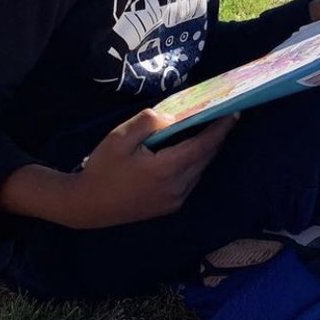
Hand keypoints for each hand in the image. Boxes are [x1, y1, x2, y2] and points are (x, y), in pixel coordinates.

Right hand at [60, 108, 239, 228]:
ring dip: (207, 151)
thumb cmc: (102, 169)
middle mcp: (177, 187)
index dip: (220, 128)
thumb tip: (173, 116)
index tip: (234, 112)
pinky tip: (191, 152)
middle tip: (226, 116)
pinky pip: (191, 181)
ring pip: (200, 170)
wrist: (85, 206)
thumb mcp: (120, 138)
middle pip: (206, 158)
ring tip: (210, 131)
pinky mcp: (169, 207)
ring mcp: (174, 200)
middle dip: (217, 137)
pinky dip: (196, 164)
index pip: (203, 145)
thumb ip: (148, 122)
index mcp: (167, 169)